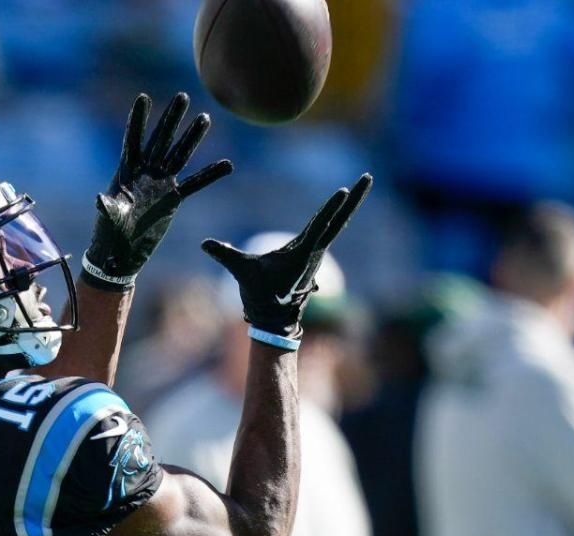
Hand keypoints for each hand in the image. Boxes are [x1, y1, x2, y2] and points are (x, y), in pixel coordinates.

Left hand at [83, 92, 232, 289]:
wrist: (121, 253)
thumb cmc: (109, 235)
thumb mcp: (109, 219)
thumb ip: (108, 207)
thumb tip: (101, 200)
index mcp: (127, 171)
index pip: (134, 139)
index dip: (139, 119)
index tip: (144, 97)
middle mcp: (145, 172)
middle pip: (161, 140)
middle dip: (171, 119)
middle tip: (183, 96)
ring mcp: (160, 184)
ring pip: (179, 155)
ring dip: (192, 137)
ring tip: (205, 117)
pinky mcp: (173, 199)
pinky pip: (195, 184)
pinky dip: (210, 175)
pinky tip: (227, 165)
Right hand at [204, 174, 372, 340]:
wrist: (274, 321)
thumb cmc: (260, 296)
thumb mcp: (243, 273)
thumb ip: (226, 254)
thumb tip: (204, 244)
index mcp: (303, 253)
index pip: (320, 224)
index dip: (332, 207)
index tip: (345, 189)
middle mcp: (315, 251)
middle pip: (339, 219)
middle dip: (355, 198)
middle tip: (369, 177)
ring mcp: (316, 252)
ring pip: (338, 222)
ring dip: (351, 203)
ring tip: (363, 183)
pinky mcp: (312, 254)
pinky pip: (329, 229)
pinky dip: (337, 215)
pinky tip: (344, 206)